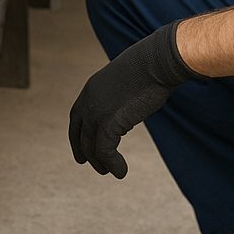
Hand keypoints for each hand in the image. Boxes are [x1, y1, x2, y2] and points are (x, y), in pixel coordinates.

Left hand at [69, 21, 199, 178]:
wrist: (156, 61)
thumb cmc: (150, 66)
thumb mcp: (128, 79)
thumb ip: (122, 95)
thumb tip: (127, 109)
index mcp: (91, 88)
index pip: (77, 116)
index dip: (77, 134)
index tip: (81, 146)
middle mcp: (89, 101)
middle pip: (79, 133)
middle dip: (82, 150)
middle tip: (87, 163)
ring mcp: (96, 112)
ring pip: (91, 146)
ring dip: (100, 162)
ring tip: (112, 172)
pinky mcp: (108, 123)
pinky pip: (105, 151)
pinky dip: (113, 164)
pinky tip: (122, 172)